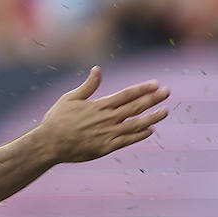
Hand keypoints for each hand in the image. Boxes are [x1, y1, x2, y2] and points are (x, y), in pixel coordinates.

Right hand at [40, 66, 169, 161]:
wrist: (49, 144)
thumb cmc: (57, 120)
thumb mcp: (70, 98)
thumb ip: (88, 86)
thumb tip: (97, 69)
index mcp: (99, 105)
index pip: (127, 94)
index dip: (143, 88)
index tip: (156, 84)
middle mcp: (107, 118)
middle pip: (135, 107)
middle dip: (153, 99)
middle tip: (168, 92)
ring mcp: (108, 134)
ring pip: (136, 124)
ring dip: (152, 117)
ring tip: (166, 111)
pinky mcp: (106, 147)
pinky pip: (127, 140)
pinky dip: (140, 135)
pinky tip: (151, 130)